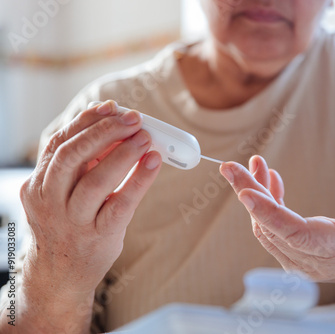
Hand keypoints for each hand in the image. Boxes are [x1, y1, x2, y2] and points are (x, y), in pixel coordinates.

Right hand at [19, 100, 160, 330]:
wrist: (60, 274)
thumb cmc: (68, 224)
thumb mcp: (63, 192)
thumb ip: (84, 164)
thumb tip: (118, 130)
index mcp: (40, 183)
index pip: (59, 142)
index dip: (87, 121)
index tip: (112, 107)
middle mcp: (50, 200)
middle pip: (73, 156)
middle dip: (105, 132)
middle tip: (134, 119)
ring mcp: (73, 220)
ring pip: (95, 181)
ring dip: (123, 154)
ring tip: (145, 138)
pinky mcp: (98, 236)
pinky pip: (121, 204)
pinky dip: (139, 180)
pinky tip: (153, 163)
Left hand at [220, 155, 334, 286]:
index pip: (296, 233)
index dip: (269, 213)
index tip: (244, 192)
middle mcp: (313, 262)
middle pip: (271, 228)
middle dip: (249, 193)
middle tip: (230, 167)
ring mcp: (298, 264)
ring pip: (265, 229)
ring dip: (256, 196)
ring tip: (255, 165)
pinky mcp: (290, 259)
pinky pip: (268, 232)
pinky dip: (264, 206)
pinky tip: (268, 182)